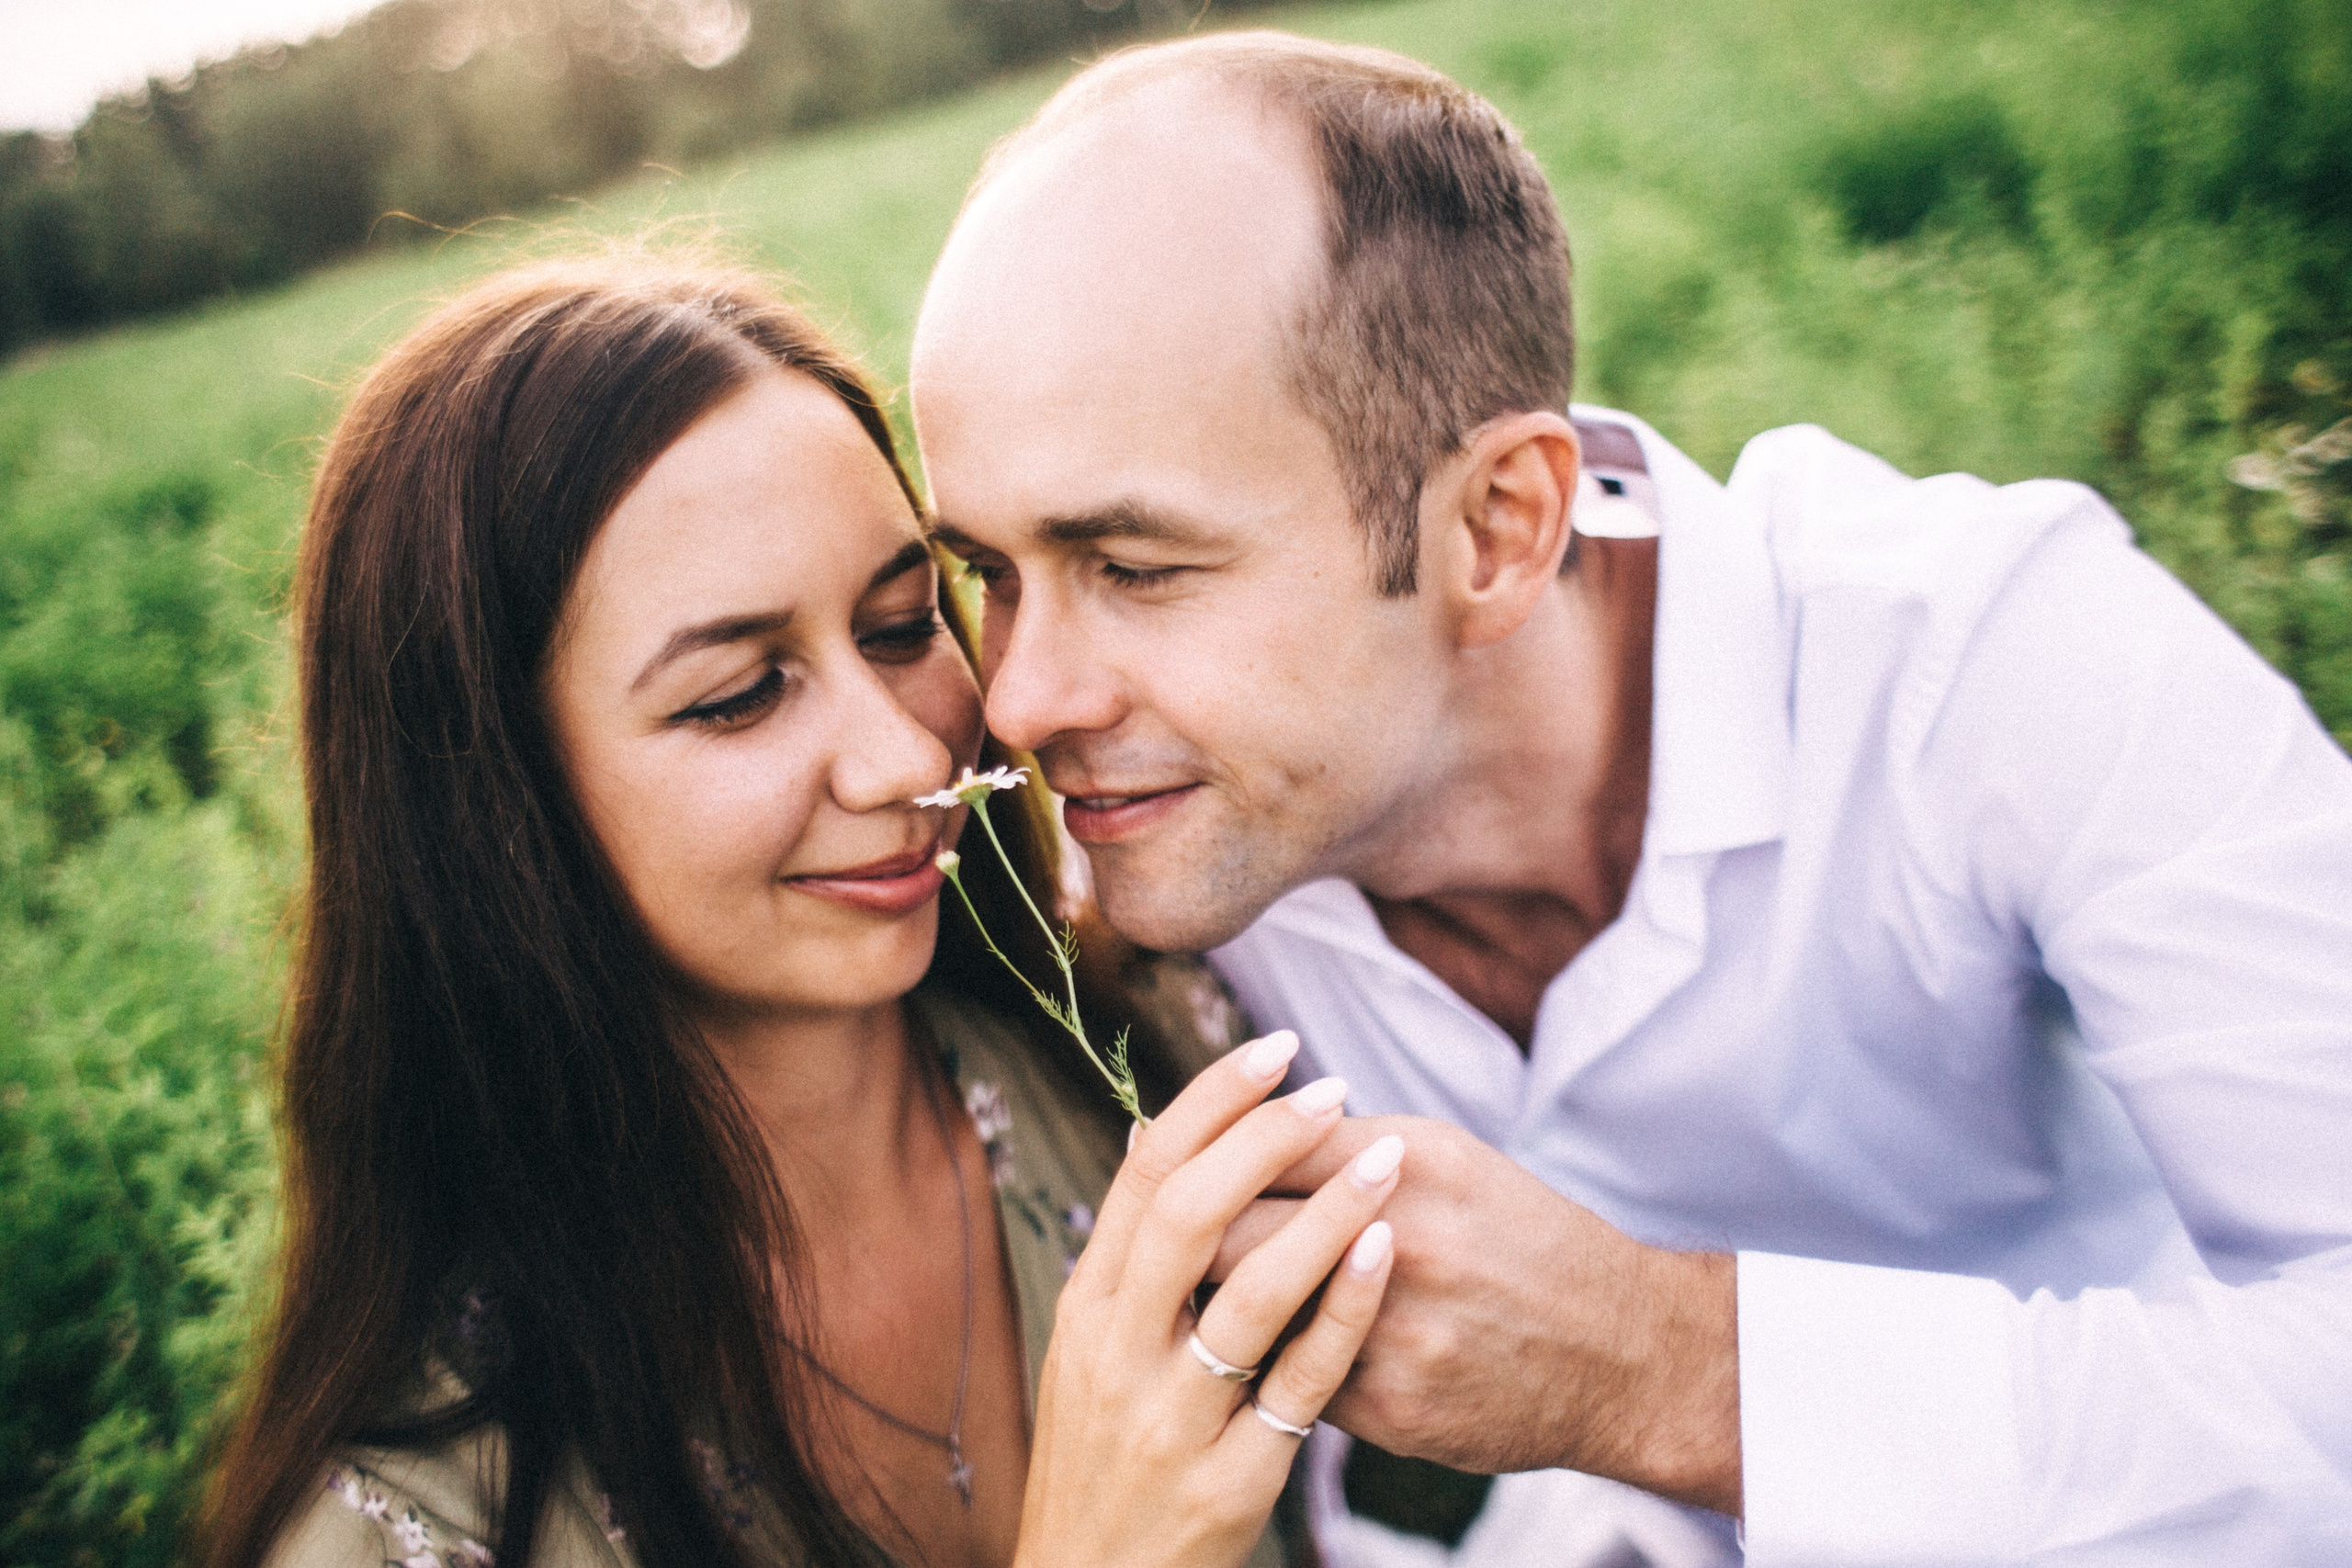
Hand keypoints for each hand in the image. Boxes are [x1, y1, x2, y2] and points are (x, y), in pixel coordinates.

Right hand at [1013, 1033, 1400, 1567]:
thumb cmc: (1108, 1460)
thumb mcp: (1092, 1354)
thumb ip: (1130, 1259)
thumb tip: (1153, 1138)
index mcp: (1088, 1308)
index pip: (1143, 1176)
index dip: (1210, 1104)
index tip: (1273, 1049)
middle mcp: (1117, 1355)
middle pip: (1187, 1214)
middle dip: (1262, 1138)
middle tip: (1330, 1086)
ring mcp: (1170, 1419)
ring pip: (1249, 1293)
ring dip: (1323, 1214)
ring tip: (1388, 1159)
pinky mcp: (1228, 1480)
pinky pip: (1298, 1384)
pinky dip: (1344, 1313)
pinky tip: (1383, 1256)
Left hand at [1214, 1116, 1741, 1515]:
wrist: (1624, 1352)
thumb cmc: (1520, 1238)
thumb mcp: (1447, 1158)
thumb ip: (1343, 1143)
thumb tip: (1231, 1132)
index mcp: (1409, 1159)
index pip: (1258, 1148)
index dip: (1203, 1160)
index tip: (1172, 1167)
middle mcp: (1400, 1238)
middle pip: (1232, 1234)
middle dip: (1190, 1241)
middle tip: (1168, 1246)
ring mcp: (1396, 1332)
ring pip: (1254, 1320)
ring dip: (1223, 1313)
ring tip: (1205, 1305)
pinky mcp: (1395, 1409)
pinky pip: (1298, 1386)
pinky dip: (1282, 1372)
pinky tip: (1281, 1362)